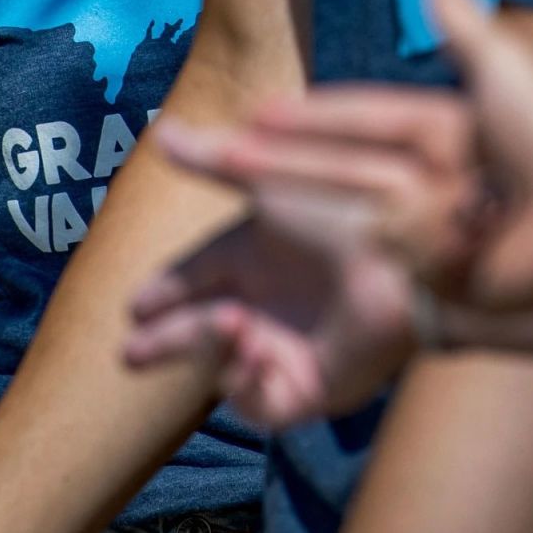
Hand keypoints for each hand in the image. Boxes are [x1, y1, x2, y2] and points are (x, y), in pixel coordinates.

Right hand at [122, 154, 429, 428]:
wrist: (402, 259)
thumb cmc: (339, 209)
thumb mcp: (265, 178)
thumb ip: (211, 161)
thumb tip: (160, 130)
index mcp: (258, 255)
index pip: (197, 278)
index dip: (164, 293)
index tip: (135, 305)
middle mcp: (272, 303)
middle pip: (200, 330)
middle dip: (165, 342)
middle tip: (129, 354)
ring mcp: (291, 346)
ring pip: (224, 365)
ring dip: (208, 348)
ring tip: (230, 323)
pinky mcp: (311, 388)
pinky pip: (261, 402)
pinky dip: (248, 382)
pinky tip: (257, 352)